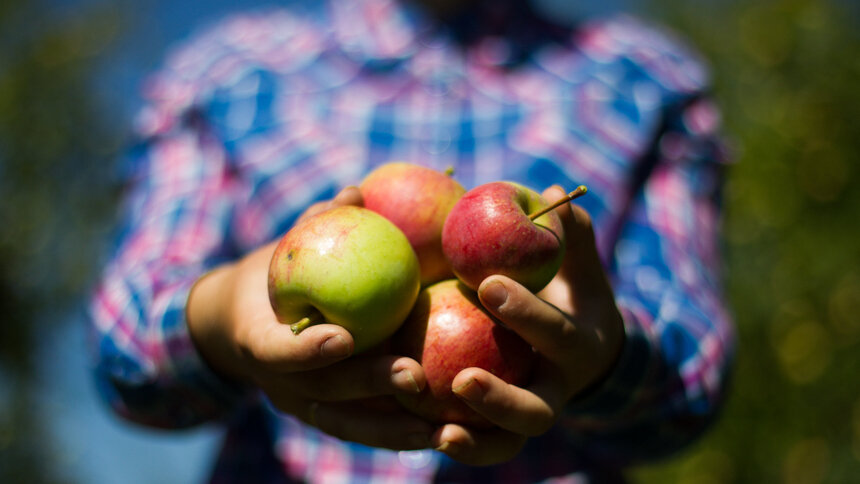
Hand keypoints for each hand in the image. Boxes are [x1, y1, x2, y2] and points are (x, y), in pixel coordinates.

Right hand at [187, 187, 435, 449]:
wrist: (242, 321)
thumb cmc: (271, 274)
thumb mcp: (284, 249)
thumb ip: (314, 225)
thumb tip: (355, 192)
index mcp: (255, 339)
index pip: (275, 350)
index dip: (305, 349)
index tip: (342, 337)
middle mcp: (277, 382)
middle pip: (322, 392)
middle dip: (367, 385)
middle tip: (411, 375)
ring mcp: (300, 404)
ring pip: (346, 423)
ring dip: (392, 428)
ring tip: (438, 428)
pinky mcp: (325, 416)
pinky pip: (364, 429)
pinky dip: (399, 434)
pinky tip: (442, 435)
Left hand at [432, 185, 624, 465]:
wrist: (584, 349)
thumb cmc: (572, 292)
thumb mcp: (579, 264)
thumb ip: (570, 233)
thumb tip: (554, 192)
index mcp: (577, 346)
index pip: (554, 333)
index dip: (526, 312)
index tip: (488, 284)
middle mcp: (556, 389)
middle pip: (537, 411)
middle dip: (502, 399)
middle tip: (462, 380)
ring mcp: (529, 413)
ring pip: (508, 442)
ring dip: (476, 443)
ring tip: (438, 434)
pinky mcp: (503, 428)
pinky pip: (480, 444)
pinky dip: (456, 445)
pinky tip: (416, 434)